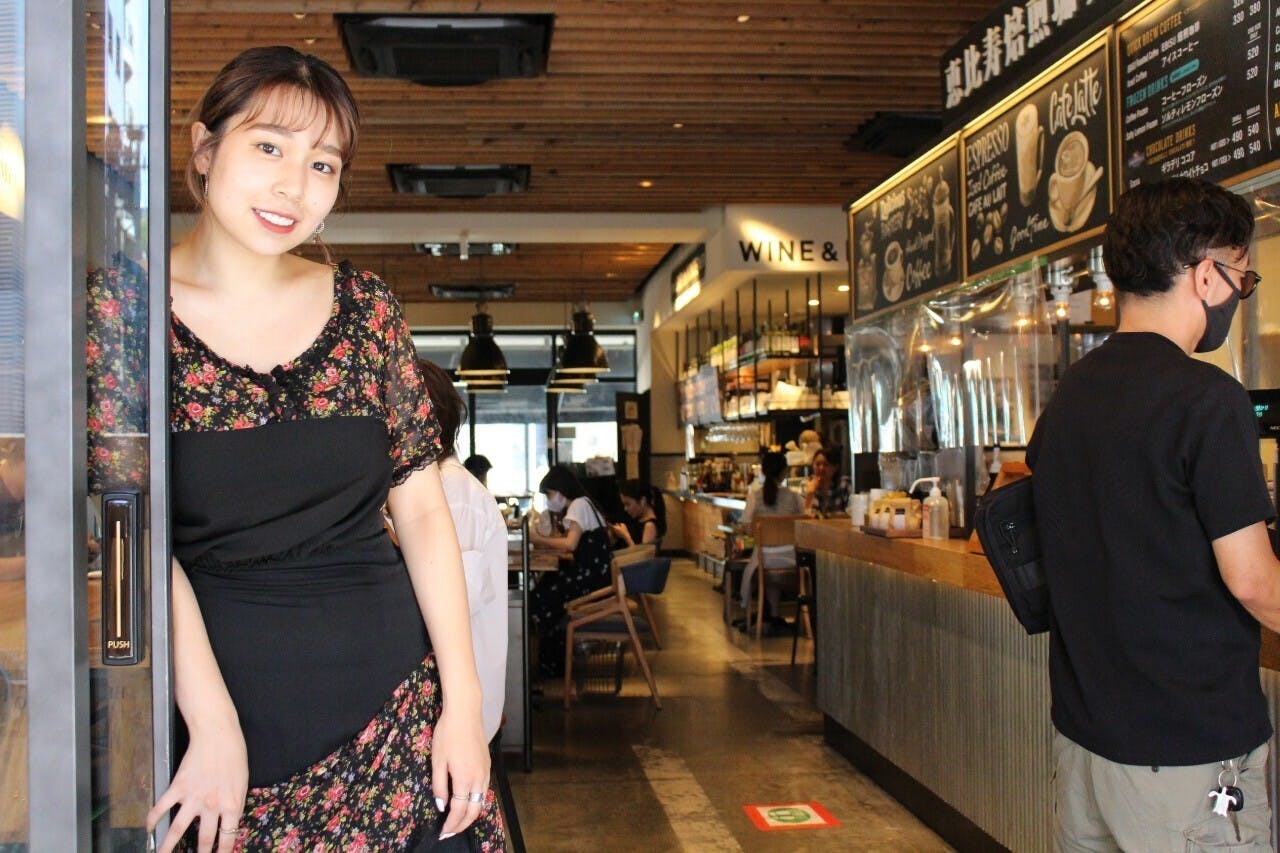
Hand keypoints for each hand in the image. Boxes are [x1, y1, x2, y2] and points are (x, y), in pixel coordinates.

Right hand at [146, 715, 247, 852]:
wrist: (218, 734)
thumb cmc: (235, 755)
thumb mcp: (242, 783)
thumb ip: (235, 804)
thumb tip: (229, 821)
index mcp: (232, 804)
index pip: (228, 837)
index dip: (224, 852)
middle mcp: (212, 805)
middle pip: (204, 839)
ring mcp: (193, 797)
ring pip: (178, 829)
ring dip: (168, 846)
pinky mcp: (178, 787)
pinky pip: (162, 807)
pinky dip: (152, 819)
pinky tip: (148, 829)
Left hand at [430, 704, 490, 840]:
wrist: (465, 712)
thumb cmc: (447, 734)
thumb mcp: (437, 760)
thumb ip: (439, 786)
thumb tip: (442, 806)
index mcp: (464, 779)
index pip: (459, 811)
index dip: (451, 825)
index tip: (443, 833)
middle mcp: (478, 778)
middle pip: (474, 811)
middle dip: (462, 825)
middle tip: (450, 833)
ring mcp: (485, 771)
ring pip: (481, 801)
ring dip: (470, 815)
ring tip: (458, 822)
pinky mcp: (488, 764)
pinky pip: (484, 790)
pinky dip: (476, 802)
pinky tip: (468, 801)